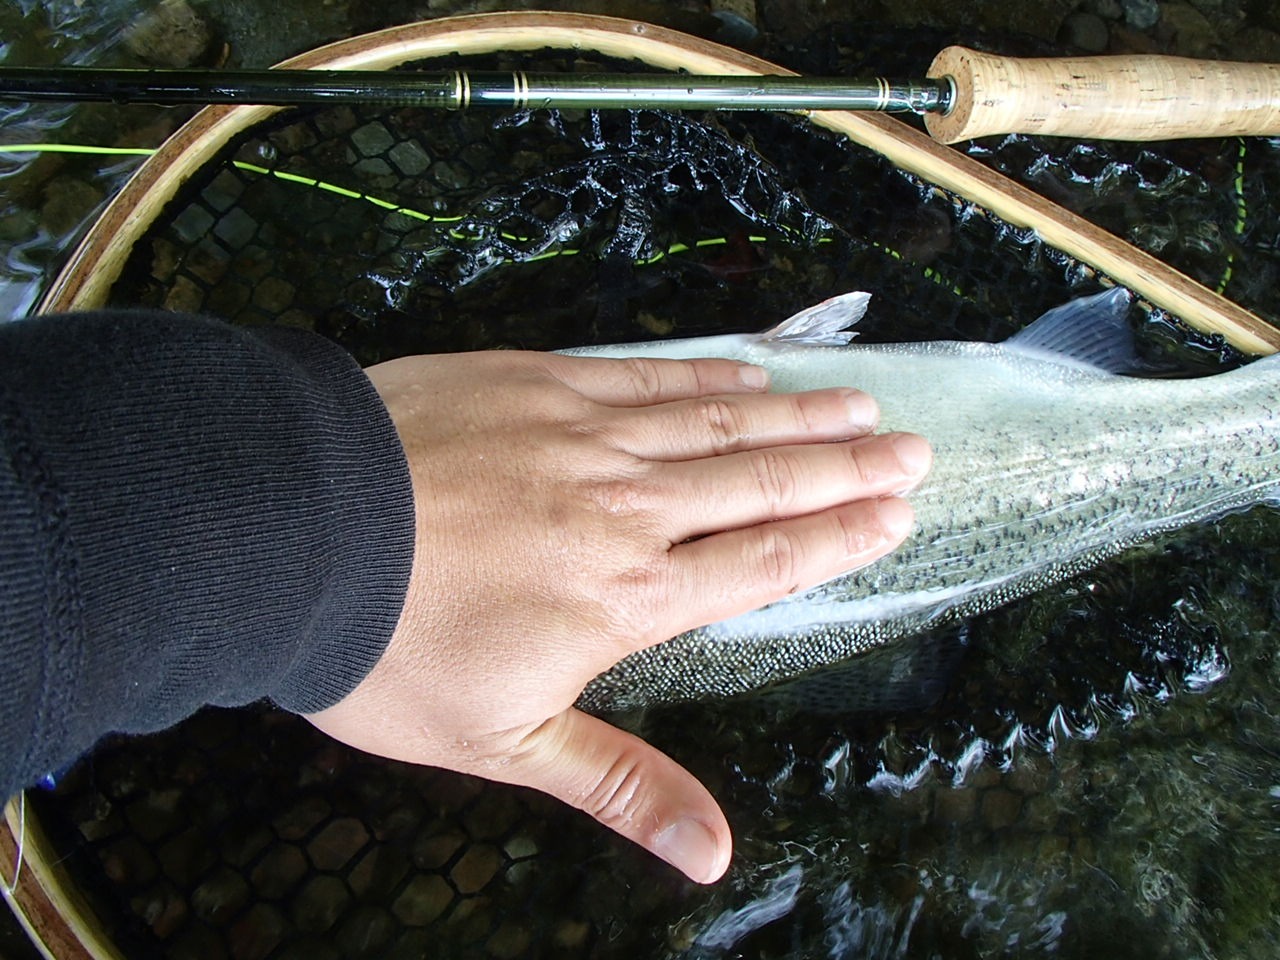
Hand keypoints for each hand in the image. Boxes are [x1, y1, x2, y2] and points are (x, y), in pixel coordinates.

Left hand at [306, 349, 931, 882]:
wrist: (292, 533)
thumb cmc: (390, 651)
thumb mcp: (502, 743)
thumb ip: (618, 785)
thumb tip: (714, 853)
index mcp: (627, 597)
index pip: (761, 563)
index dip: (835, 539)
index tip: (896, 515)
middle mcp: (629, 508)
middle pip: (761, 482)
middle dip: (845, 467)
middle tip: (913, 447)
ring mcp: (585, 435)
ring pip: (718, 422)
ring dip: (796, 413)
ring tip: (861, 401)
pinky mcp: (539, 381)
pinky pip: (645, 376)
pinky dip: (705, 373)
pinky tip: (745, 369)